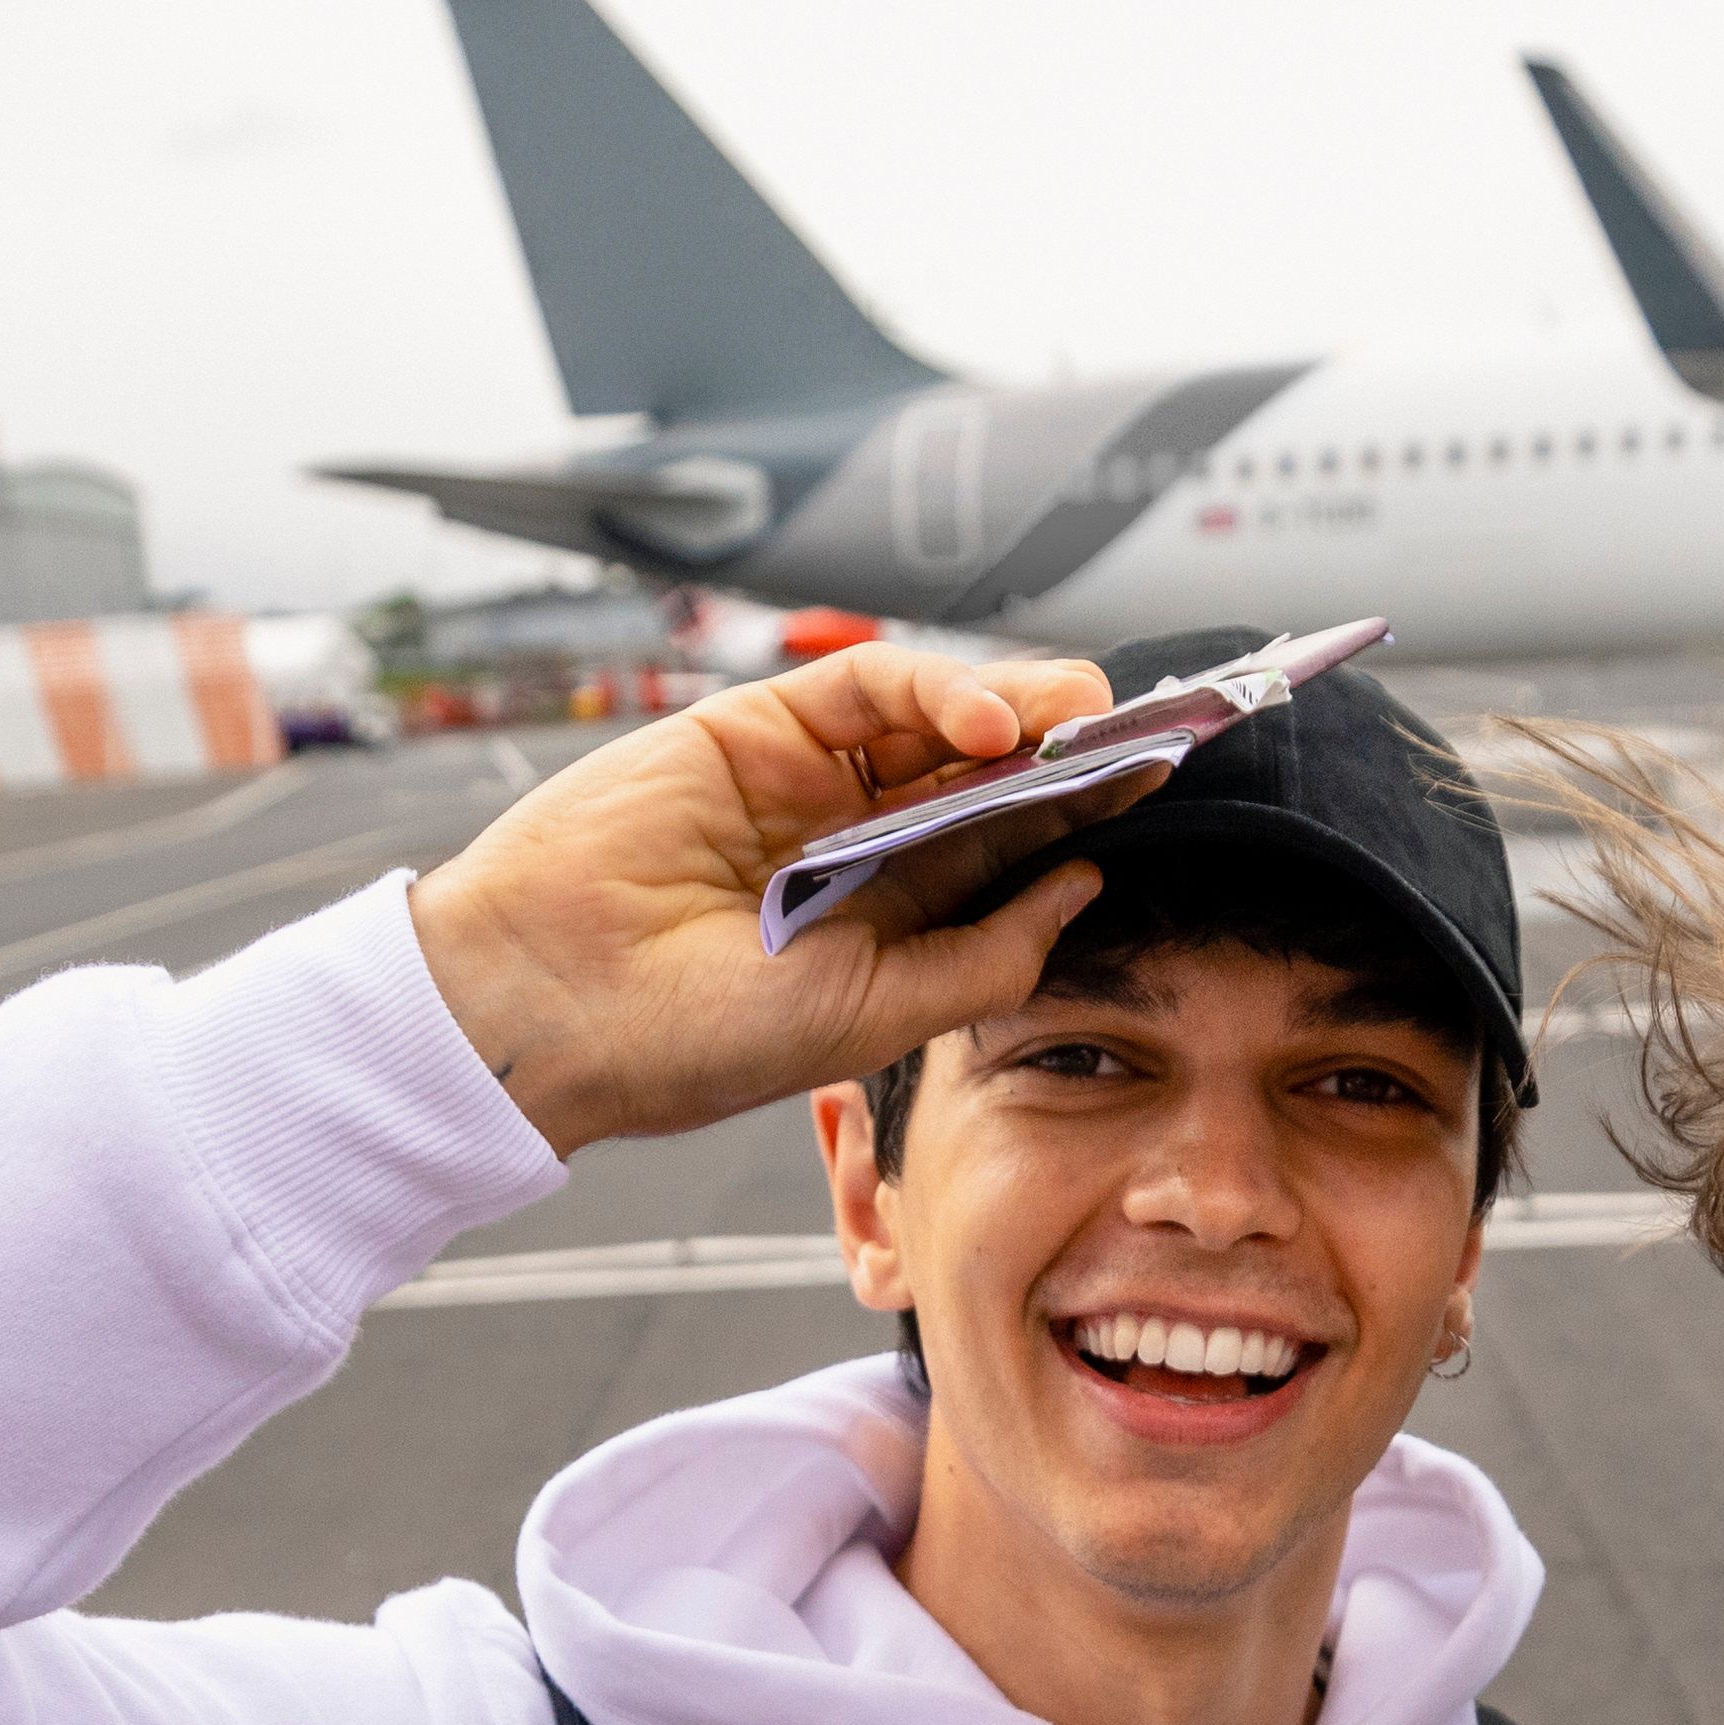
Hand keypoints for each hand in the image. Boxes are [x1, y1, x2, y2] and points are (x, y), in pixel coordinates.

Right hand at [404, 640, 1136, 1155]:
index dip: (1092, 810)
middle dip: (1074, 746)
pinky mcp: (761, 726)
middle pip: (994, 771)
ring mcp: (812, 780)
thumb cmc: (697, 1038)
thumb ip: (985, 951)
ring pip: (941, 716)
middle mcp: (860, 840)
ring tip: (1085, 714)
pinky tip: (987, 723)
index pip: (1015, 846)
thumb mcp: (874, 1013)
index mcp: (893, 915)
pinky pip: (867, 687)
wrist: (555, 1007)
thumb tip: (1086, 882)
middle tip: (1153, 727)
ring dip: (1022, 705)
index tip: (1168, 782)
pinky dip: (936, 687)